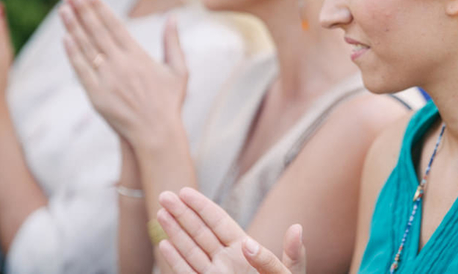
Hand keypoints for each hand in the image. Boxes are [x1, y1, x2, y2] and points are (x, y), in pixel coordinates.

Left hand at [59, 0, 188, 149]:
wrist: (156, 133)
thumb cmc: (169, 102)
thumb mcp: (179, 70)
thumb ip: (173, 42)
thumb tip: (173, 17)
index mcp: (139, 56)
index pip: (114, 25)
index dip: (99, 8)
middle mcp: (121, 64)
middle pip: (97, 32)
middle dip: (82, 11)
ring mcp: (107, 80)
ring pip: (86, 48)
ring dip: (72, 27)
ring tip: (62, 9)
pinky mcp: (97, 95)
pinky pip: (81, 70)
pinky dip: (72, 54)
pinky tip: (65, 38)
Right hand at [156, 188, 305, 273]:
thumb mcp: (292, 272)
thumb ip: (293, 252)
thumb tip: (296, 227)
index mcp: (245, 248)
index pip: (219, 222)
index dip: (202, 206)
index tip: (185, 191)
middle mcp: (226, 259)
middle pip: (200, 231)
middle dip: (182, 213)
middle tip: (164, 195)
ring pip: (191, 250)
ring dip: (175, 232)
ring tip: (160, 213)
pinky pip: (189, 273)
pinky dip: (176, 261)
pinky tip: (164, 245)